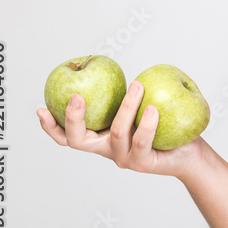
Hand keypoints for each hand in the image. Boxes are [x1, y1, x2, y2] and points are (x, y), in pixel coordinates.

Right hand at [36, 80, 204, 179]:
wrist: (188, 151)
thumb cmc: (163, 124)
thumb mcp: (138, 105)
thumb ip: (123, 92)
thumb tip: (110, 64)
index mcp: (100, 137)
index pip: (67, 135)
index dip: (51, 125)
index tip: (40, 108)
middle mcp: (107, 149)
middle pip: (79, 140)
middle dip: (74, 118)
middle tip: (76, 96)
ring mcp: (124, 158)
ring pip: (118, 133)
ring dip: (127, 107)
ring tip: (137, 85)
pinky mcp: (144, 163)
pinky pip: (143, 141)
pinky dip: (147, 124)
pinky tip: (153, 108)